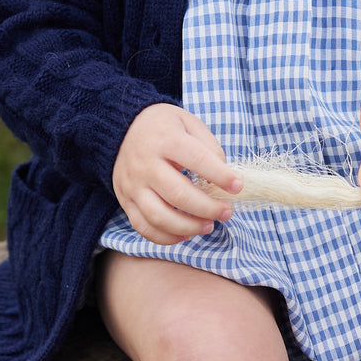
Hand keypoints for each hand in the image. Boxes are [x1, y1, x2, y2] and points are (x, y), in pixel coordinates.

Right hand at [113, 104, 241, 244]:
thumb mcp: (189, 123)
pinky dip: (166, 237)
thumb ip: (209, 147)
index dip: (220, 175)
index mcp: (165, 139)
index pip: (197, 159)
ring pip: (159, 216)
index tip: (238, 186)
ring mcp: (132, 184)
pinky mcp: (125, 200)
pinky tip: (185, 234)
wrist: (123, 129)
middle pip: (178, 195)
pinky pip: (143, 226)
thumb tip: (224, 177)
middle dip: (208, 208)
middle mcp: (145, 163)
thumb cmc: (164, 127)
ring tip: (209, 226)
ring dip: (188, 227)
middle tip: (227, 212)